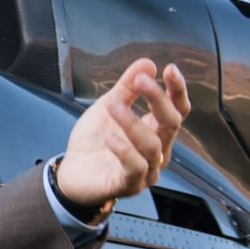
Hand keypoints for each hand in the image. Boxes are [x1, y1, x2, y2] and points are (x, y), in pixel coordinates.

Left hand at [56, 59, 190, 216]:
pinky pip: (135, 168)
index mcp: (156, 129)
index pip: (177, 109)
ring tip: (113, 106)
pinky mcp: (129, 185)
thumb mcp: (108, 106)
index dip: (177, 90)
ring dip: (133, 122)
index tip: (170, 69)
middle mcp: (158, 150)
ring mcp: (146, 170)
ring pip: (152, 145)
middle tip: (141, 81)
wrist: (72, 172)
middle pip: (171, 123)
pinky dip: (124, 151)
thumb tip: (147, 63)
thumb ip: (127, 87)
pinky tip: (110, 138)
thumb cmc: (95, 141)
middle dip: (158, 99)